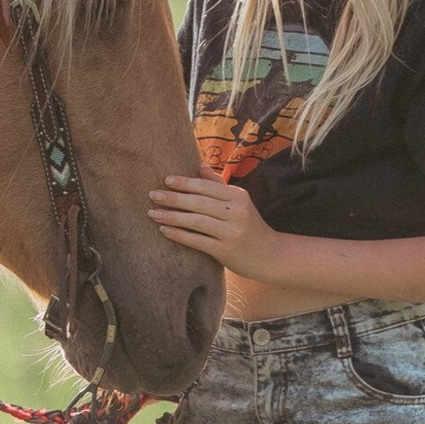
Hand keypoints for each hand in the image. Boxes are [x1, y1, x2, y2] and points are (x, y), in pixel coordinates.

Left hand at [149, 167, 284, 280]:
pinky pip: (197, 241)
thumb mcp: (240, 202)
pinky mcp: (225, 251)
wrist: (271, 256)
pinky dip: (179, 235)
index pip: (207, 186)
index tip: (166, 181)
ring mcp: (231, 232)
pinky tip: (164, 230)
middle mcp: (236, 212)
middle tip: (153, 195)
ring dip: (172, 216)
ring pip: (196, 221)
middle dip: (174, 198)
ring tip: (153, 213)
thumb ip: (219, 185)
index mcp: (238, 196)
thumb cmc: (249, 227)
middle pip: (199, 202)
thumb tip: (199, 166)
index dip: (186, 183)